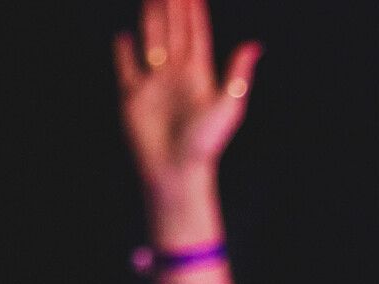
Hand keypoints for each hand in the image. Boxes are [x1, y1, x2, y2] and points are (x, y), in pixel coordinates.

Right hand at [113, 0, 259, 206]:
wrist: (175, 171)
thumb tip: (255, 45)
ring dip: (150, 18)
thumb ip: (238, 73)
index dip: (193, 8)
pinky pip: (126, 67)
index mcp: (198, 74)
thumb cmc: (204, 144)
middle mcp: (175, 75)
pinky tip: (124, 35)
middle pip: (173, 30)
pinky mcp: (133, 97)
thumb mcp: (228, 106)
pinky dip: (123, 51)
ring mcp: (154, 84)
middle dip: (170, 5)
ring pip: (151, 41)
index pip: (195, 32)